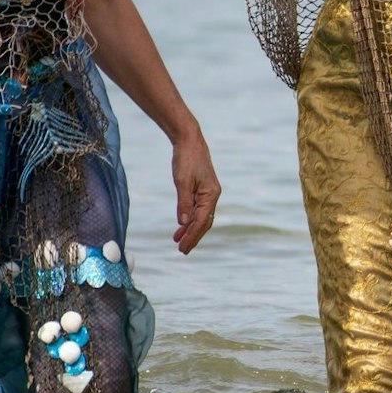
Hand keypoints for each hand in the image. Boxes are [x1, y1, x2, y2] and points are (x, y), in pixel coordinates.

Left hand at [169, 130, 219, 253]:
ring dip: (191, 229)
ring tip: (178, 241)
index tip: (182, 247)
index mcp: (211, 194)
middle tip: (182, 251)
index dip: (192, 235)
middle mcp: (213, 195)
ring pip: (201, 217)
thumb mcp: (182, 181)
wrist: (189, 141)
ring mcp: (209, 193)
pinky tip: (181, 225)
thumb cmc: (186, 159)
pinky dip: (190, 218)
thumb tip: (183, 223)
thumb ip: (183, 203)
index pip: (201, 221)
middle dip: (194, 237)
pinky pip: (198, 209)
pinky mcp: (203, 190)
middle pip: (205, 222)